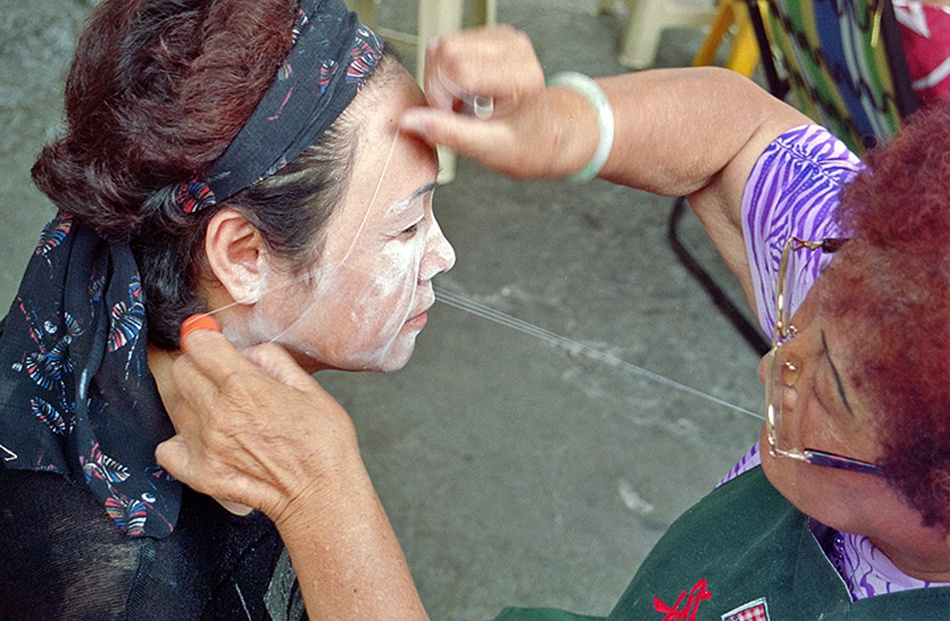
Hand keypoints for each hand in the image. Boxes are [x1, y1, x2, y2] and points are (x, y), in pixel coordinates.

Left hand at [155, 329, 356, 525]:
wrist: (320, 494)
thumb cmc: (323, 444)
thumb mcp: (309, 386)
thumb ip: (272, 359)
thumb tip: (245, 353)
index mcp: (245, 387)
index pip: (198, 342)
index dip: (208, 338)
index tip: (215, 344)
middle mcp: (218, 414)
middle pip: (182, 369)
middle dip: (201, 367)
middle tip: (224, 380)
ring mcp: (204, 446)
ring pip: (178, 405)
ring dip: (197, 404)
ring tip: (227, 417)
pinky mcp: (198, 473)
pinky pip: (167, 446)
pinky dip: (181, 441)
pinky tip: (205, 440)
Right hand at [399, 25, 595, 178]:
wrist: (547, 133)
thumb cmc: (526, 144)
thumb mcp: (488, 149)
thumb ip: (448, 134)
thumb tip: (409, 122)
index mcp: (520, 77)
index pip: (458, 69)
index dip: (440, 95)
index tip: (448, 117)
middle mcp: (515, 50)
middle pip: (447, 51)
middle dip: (437, 84)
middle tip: (453, 111)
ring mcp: (505, 39)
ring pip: (444, 44)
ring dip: (440, 77)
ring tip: (460, 102)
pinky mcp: (493, 36)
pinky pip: (450, 43)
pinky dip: (447, 69)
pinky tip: (464, 90)